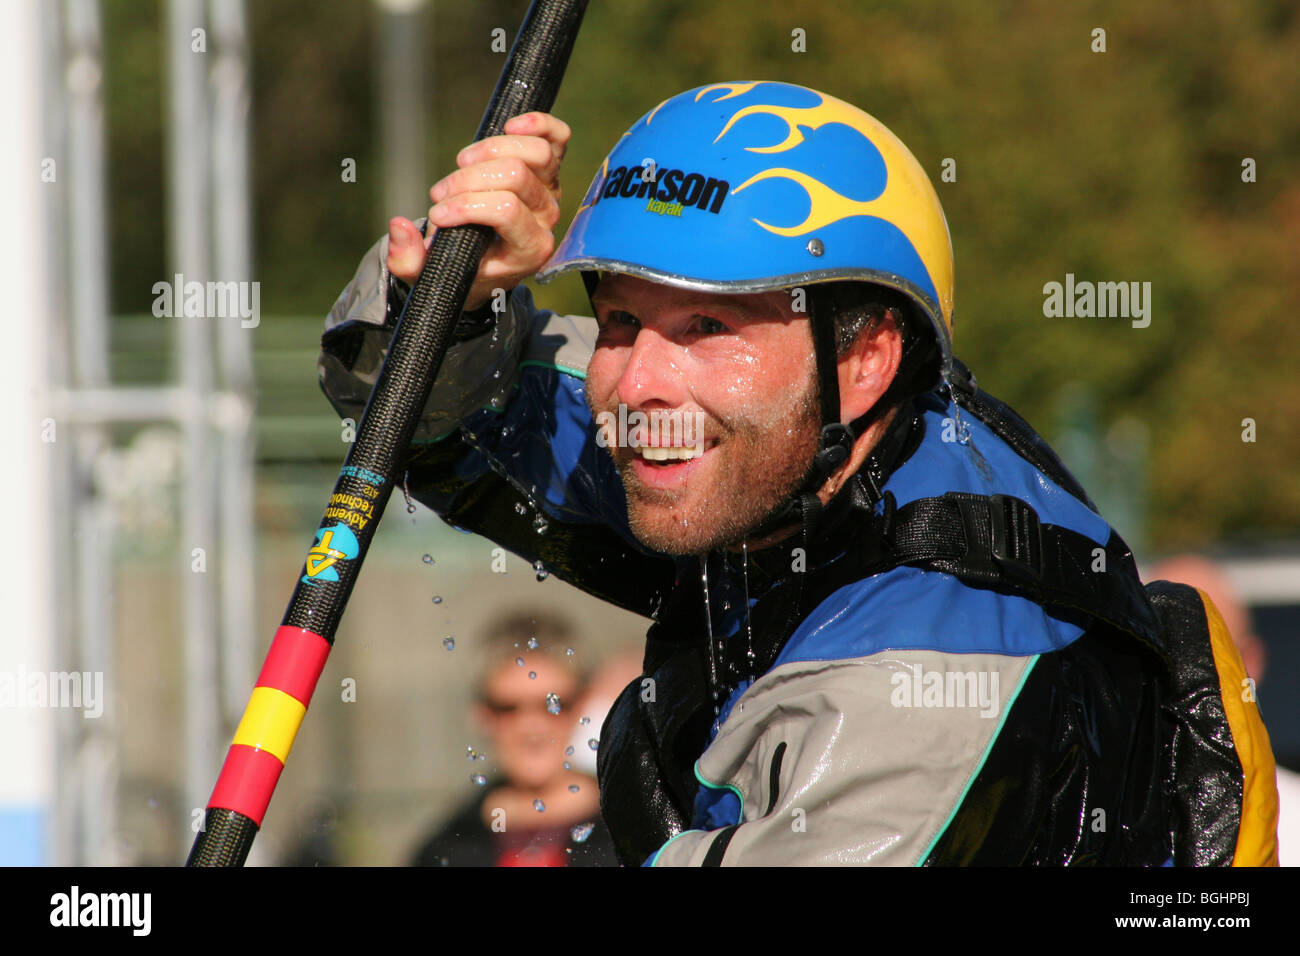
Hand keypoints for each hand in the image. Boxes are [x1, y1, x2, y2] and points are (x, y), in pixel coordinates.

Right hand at [386, 111, 570, 312]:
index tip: (437, 214)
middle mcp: (546, 220)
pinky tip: (508, 126)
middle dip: (468, 180)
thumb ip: (408, 260)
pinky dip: (537, 124)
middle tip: (440, 193)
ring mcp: (551, 192)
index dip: (466, 204)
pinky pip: (558, 138)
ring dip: (491, 150)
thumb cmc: (460, 266)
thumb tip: (400, 225)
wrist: (487, 263)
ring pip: (538, 153)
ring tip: (462, 163)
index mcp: (528, 250)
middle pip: (516, 176)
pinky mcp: (550, 170)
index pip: (506, 210)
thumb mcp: (427, 274)